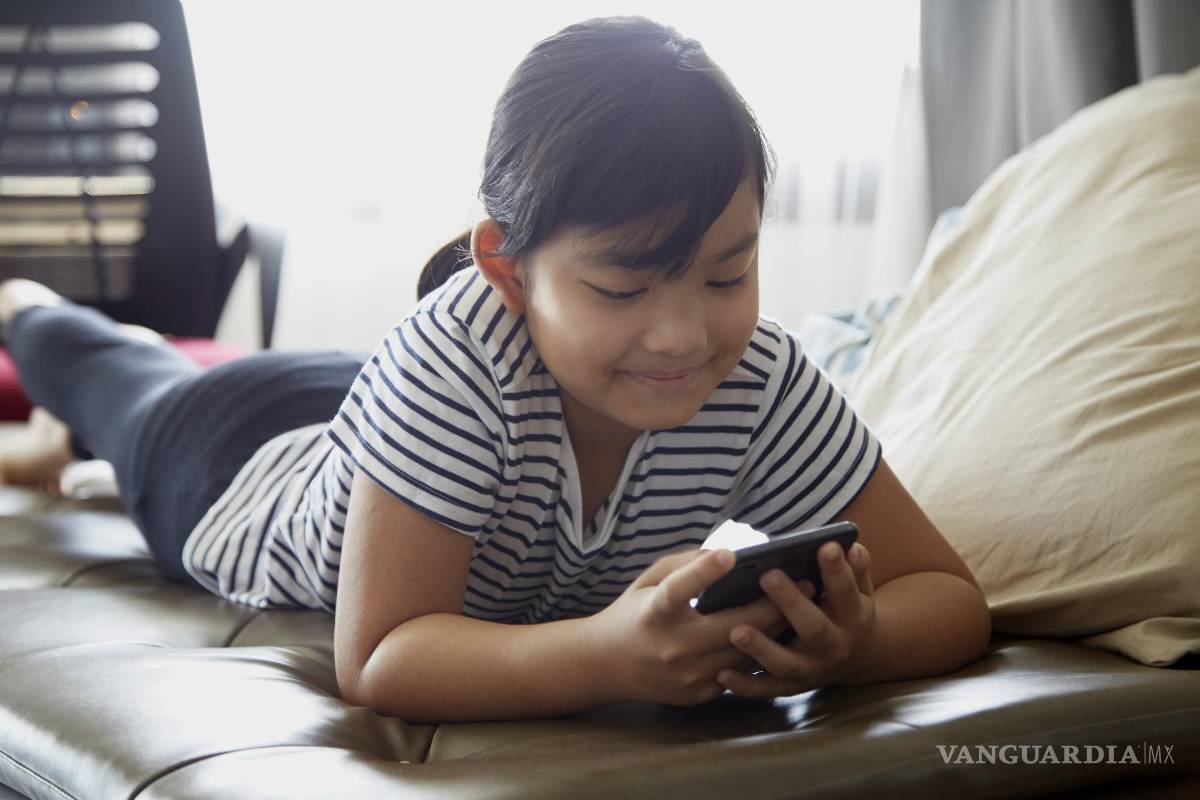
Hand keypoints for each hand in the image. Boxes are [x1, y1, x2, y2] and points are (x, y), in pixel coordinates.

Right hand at [587, 547, 786, 706]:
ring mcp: (686, 676)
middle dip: (772, 605)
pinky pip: (739, 673)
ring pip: (744, 652)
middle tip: (804, 583)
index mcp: (654, 613)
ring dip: (776, 630)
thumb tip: (726, 554)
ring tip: (802, 607)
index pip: (678, 590)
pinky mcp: (697, 694)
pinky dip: (760, 654)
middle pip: (731, 626)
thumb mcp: (648, 580)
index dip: (703, 573)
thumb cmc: (633, 613)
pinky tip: (781, 636)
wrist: (605, 665)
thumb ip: (684, 565)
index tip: (729, 554)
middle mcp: (671, 647)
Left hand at [716, 541, 876, 698]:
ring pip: (785, 662)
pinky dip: (744, 684)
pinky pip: (766, 689)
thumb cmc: (846, 611)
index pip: (845, 591)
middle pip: (813, 626)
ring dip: (761, 648)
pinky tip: (721, 674)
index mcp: (853, 616)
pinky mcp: (791, 686)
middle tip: (768, 575)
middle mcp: (833, 645)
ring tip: (736, 630)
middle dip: (791, 602)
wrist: (856, 658)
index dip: (837, 570)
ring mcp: (811, 668)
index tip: (825, 546)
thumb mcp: (859, 591)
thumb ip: (855, 569)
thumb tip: (850, 546)